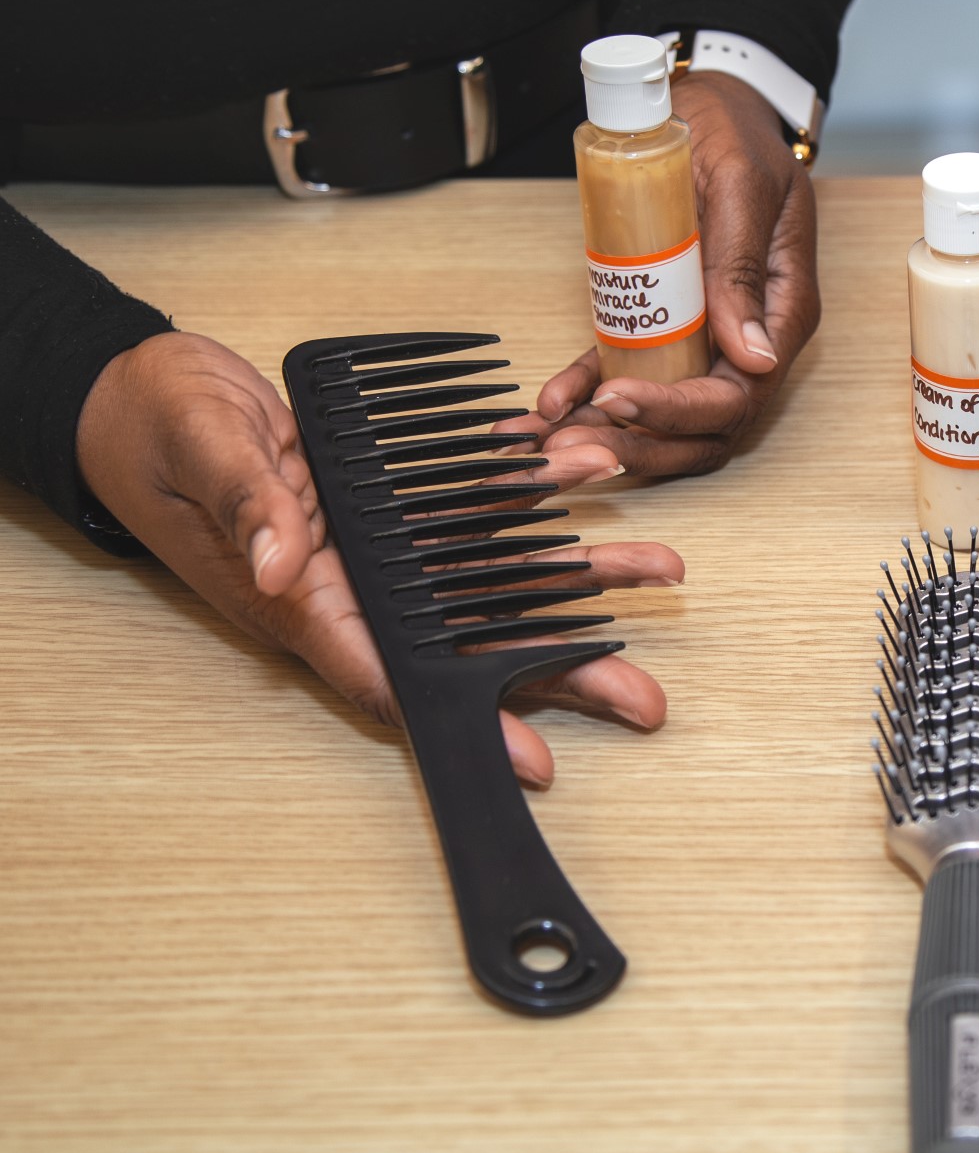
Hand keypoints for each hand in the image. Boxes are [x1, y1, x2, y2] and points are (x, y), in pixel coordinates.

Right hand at [75, 331, 681, 785]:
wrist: (145, 391)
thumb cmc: (157, 429)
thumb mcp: (204, 455)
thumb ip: (249, 508)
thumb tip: (284, 567)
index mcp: (305, 601)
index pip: (397, 679)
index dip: (470, 722)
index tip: (537, 761)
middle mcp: (358, 585)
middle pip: (477, 643)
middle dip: (565, 669)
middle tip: (644, 699)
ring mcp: (382, 545)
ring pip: (498, 575)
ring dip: (580, 576)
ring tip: (659, 571)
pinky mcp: (394, 500)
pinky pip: (478, 505)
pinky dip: (534, 490)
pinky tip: (587, 476)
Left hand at [515, 71, 821, 476]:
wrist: (708, 100)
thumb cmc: (736, 132)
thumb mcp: (743, 184)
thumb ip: (744, 268)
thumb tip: (754, 356)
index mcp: (783, 310)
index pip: (741, 391)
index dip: (679, 410)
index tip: (618, 399)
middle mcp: (749, 337)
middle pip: (707, 425)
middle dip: (640, 447)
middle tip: (573, 452)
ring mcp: (708, 335)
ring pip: (669, 415)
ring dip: (610, 437)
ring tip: (549, 448)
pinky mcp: (667, 322)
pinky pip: (634, 371)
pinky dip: (591, 393)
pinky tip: (551, 406)